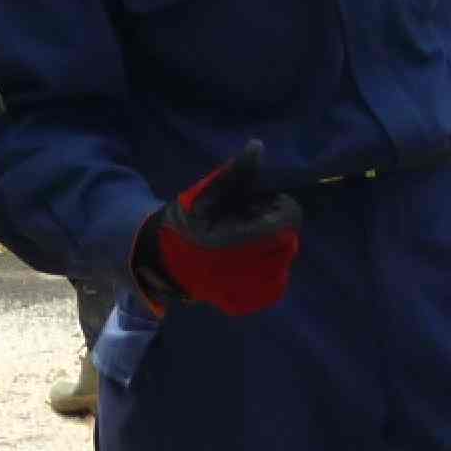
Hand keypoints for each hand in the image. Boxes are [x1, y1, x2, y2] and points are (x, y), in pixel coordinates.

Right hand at [134, 143, 302, 314]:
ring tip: (249, 240)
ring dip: (274, 247)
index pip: (287, 221)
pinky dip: (270, 270)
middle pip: (288, 241)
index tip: (263, 202)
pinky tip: (249, 261)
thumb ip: (235, 174)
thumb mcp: (205, 195)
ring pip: (284, 262)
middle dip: (276, 226)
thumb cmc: (184, 223)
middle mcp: (243, 271)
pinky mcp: (244, 303)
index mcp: (234, 241)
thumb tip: (258, 147)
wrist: (161, 261)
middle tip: (253, 219)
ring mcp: (245, 292)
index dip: (280, 207)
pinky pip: (276, 284)